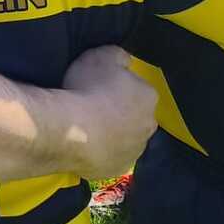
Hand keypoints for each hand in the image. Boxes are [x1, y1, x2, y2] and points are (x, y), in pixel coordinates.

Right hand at [60, 47, 157, 180]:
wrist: (74, 131)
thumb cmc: (89, 88)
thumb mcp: (102, 55)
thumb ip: (118, 56)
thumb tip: (124, 62)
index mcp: (148, 96)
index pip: (137, 88)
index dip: (118, 86)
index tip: (100, 86)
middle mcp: (149, 125)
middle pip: (135, 115)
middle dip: (120, 112)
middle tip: (94, 107)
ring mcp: (135, 150)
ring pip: (126, 138)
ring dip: (113, 133)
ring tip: (87, 127)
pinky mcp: (118, 168)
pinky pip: (111, 156)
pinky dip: (102, 151)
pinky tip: (85, 144)